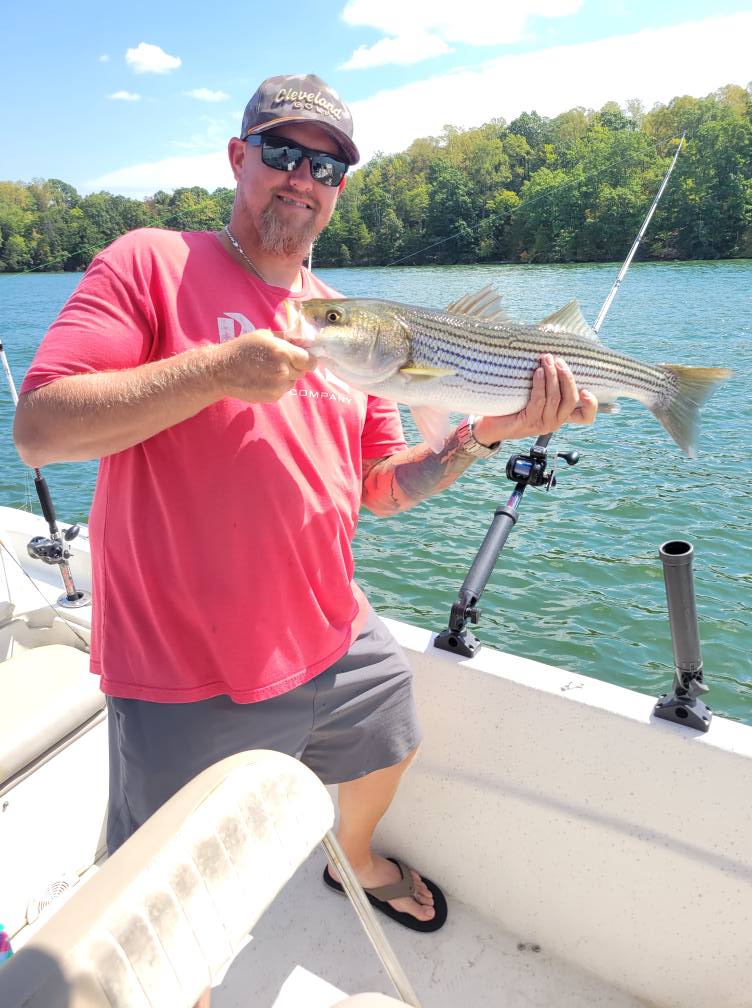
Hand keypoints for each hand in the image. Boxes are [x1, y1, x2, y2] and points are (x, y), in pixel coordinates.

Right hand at [212, 329, 315, 402]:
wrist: (223, 370)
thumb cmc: (242, 349)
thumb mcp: (264, 336)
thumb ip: (285, 339)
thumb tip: (302, 341)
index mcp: (283, 352)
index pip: (310, 361)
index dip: (308, 359)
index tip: (304, 358)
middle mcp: (283, 370)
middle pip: (303, 371)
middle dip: (296, 366)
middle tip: (281, 362)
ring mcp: (278, 386)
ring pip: (293, 381)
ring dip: (287, 377)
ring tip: (269, 370)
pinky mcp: (273, 397)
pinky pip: (283, 390)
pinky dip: (278, 386)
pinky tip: (263, 379)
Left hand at [473, 354, 597, 444]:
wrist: (490, 424)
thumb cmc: (513, 406)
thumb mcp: (535, 394)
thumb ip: (549, 383)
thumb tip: (554, 356)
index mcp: (560, 416)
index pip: (585, 416)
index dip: (592, 405)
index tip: (587, 390)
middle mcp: (554, 422)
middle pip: (571, 399)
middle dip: (567, 376)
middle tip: (558, 359)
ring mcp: (542, 424)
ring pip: (555, 398)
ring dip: (552, 376)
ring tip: (545, 360)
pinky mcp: (528, 423)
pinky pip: (539, 401)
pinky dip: (539, 384)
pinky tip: (536, 372)